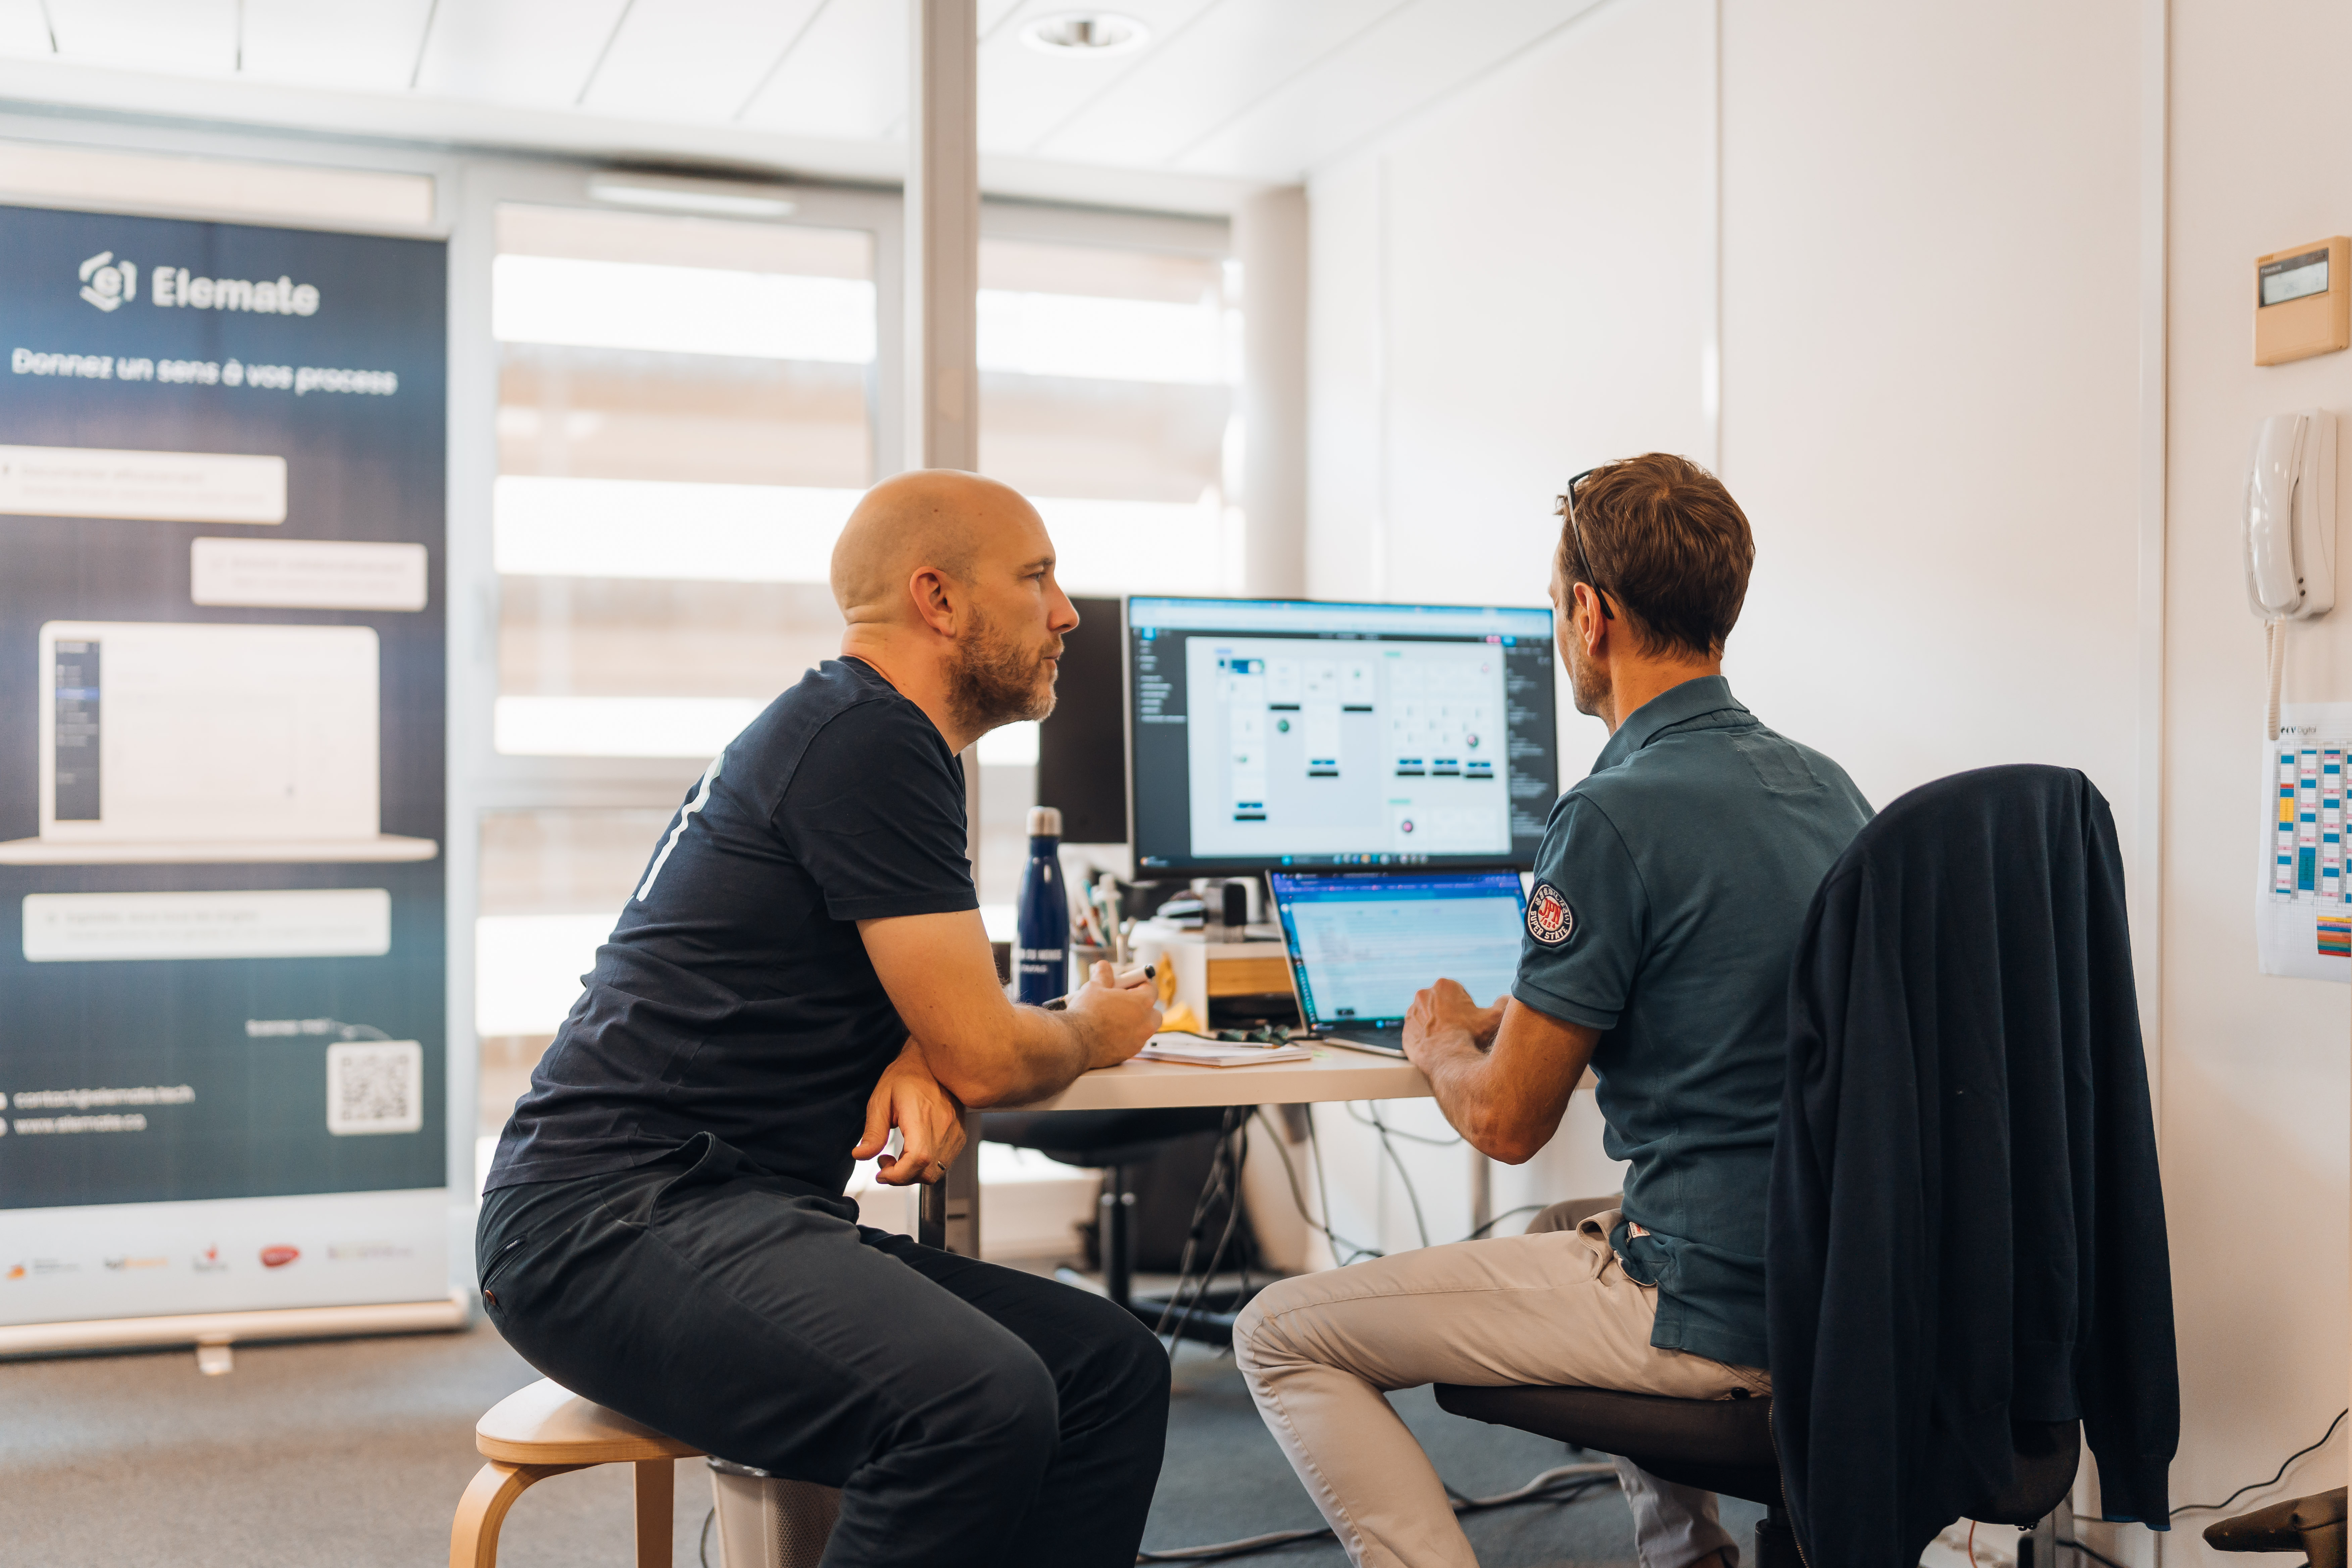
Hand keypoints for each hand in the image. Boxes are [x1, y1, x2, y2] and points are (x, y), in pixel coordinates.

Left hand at [855, 1038, 967, 1185]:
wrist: (931, 1060)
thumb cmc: (905, 1075)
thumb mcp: (880, 1100)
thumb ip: (872, 1132)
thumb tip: (861, 1155)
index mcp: (922, 1116)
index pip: (917, 1159)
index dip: (898, 1175)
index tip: (882, 1173)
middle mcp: (943, 1126)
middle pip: (927, 1172)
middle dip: (902, 1177)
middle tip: (885, 1163)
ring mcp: (954, 1131)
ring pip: (937, 1171)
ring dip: (914, 1173)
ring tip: (898, 1157)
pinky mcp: (959, 1134)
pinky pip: (944, 1162)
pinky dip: (927, 1165)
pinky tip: (914, 1151)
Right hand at [1061, 959, 1162, 1068]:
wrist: (1076, 1040)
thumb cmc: (1087, 1013)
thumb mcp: (1094, 987)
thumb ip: (1104, 975)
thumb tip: (1104, 967)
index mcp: (1142, 1003)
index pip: (1151, 989)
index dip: (1140, 984)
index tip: (1130, 984)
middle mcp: (1146, 1023)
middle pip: (1153, 1012)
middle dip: (1142, 1006)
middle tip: (1125, 1002)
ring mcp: (1139, 1040)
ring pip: (1144, 1029)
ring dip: (1134, 1022)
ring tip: (1114, 1018)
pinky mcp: (1130, 1053)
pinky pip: (1133, 1042)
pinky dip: (1126, 1037)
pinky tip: (1109, 1033)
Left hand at [1403, 978, 1501, 1070]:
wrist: (1449, 1061)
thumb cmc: (1471, 1037)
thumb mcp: (1495, 1018)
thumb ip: (1504, 1003)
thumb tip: (1509, 998)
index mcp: (1445, 985)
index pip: (1459, 993)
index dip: (1468, 1008)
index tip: (1470, 1020)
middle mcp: (1423, 995)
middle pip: (1442, 1004)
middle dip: (1451, 1015)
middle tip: (1461, 1031)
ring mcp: (1411, 1013)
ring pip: (1428, 1018)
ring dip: (1437, 1025)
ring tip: (1449, 1040)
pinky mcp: (1405, 1032)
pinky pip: (1417, 1033)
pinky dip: (1426, 1038)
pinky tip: (1438, 1047)